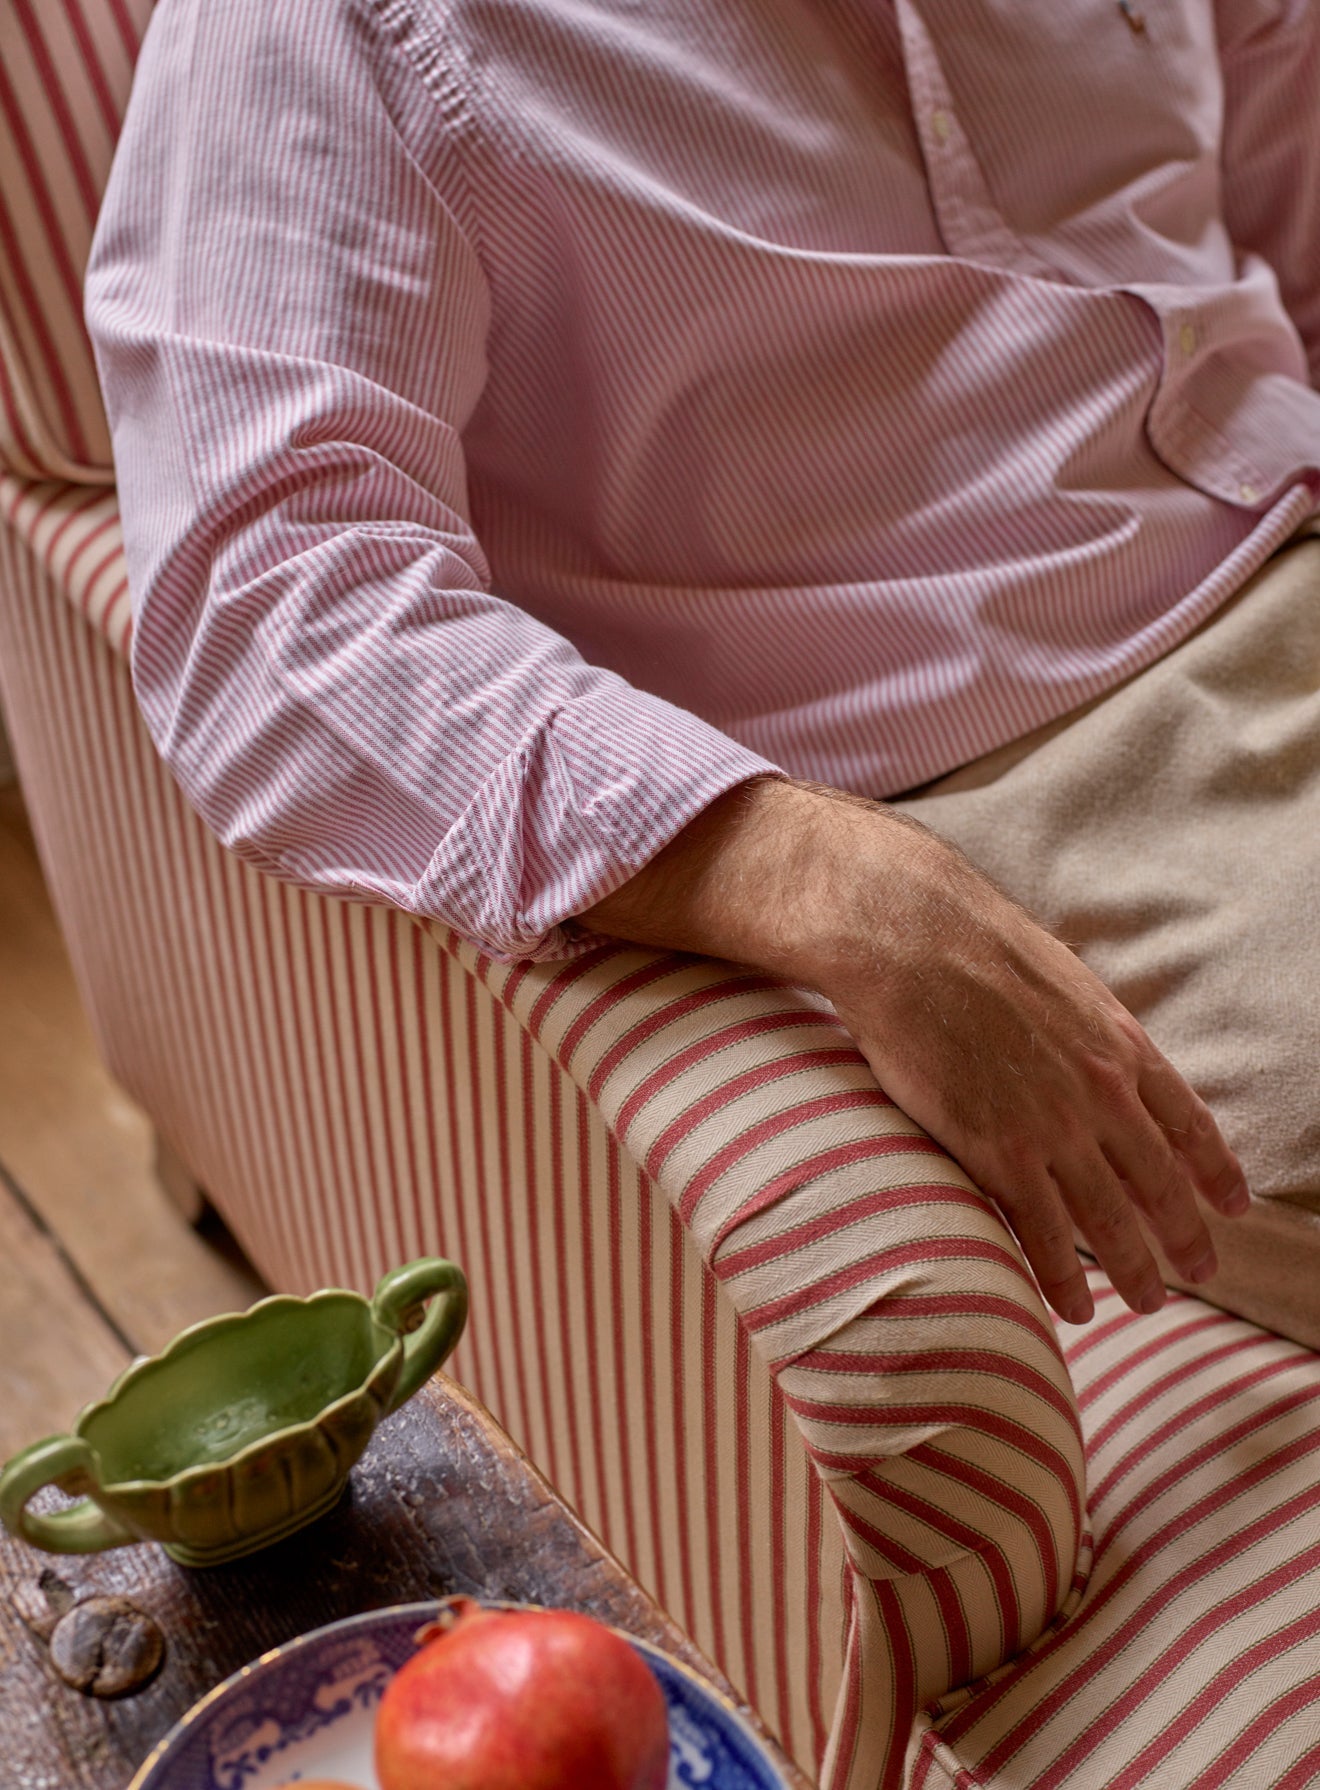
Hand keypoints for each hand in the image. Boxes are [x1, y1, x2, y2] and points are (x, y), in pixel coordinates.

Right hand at [806, 799, 1249, 1322]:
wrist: (912, 940)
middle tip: (1200, 1271)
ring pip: (1110, 1220)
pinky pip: (1044, 1234)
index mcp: (1120, 1043)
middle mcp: (1102, 1092)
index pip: (1188, 1122)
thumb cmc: (972, 945)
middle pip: (1159, 1183)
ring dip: (1133, 1270)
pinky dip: (1063, 1278)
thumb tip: (1094, 1050)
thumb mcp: (1061, 980)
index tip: (1232, 1205)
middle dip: (1185, 1235)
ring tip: (1147, 1303)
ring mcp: (1054, 1127)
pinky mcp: (999, 1153)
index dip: (1215, 1170)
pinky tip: (1074, 1307)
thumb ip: (1087, 1028)